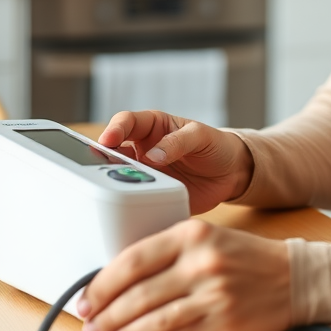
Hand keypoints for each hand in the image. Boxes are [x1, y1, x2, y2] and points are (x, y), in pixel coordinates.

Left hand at [78, 219, 290, 330]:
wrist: (294, 276)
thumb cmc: (246, 258)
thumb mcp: (207, 239)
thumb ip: (168, 254)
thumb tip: (119, 281)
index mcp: (192, 233)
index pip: (133, 258)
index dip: (102, 283)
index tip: (86, 297)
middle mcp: (201, 260)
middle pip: (137, 292)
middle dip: (106, 313)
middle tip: (90, 324)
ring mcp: (212, 291)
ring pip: (152, 317)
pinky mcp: (222, 318)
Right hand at [97, 111, 253, 213]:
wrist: (231, 174)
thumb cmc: (215, 145)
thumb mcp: (201, 136)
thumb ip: (179, 141)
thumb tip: (153, 155)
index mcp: (152, 127)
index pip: (126, 123)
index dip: (114, 129)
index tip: (108, 140)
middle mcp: (142, 150)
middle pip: (113, 152)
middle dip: (103, 159)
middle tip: (99, 168)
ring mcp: (145, 174)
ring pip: (118, 177)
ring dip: (113, 183)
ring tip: (113, 189)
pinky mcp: (152, 195)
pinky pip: (135, 199)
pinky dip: (130, 204)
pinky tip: (129, 208)